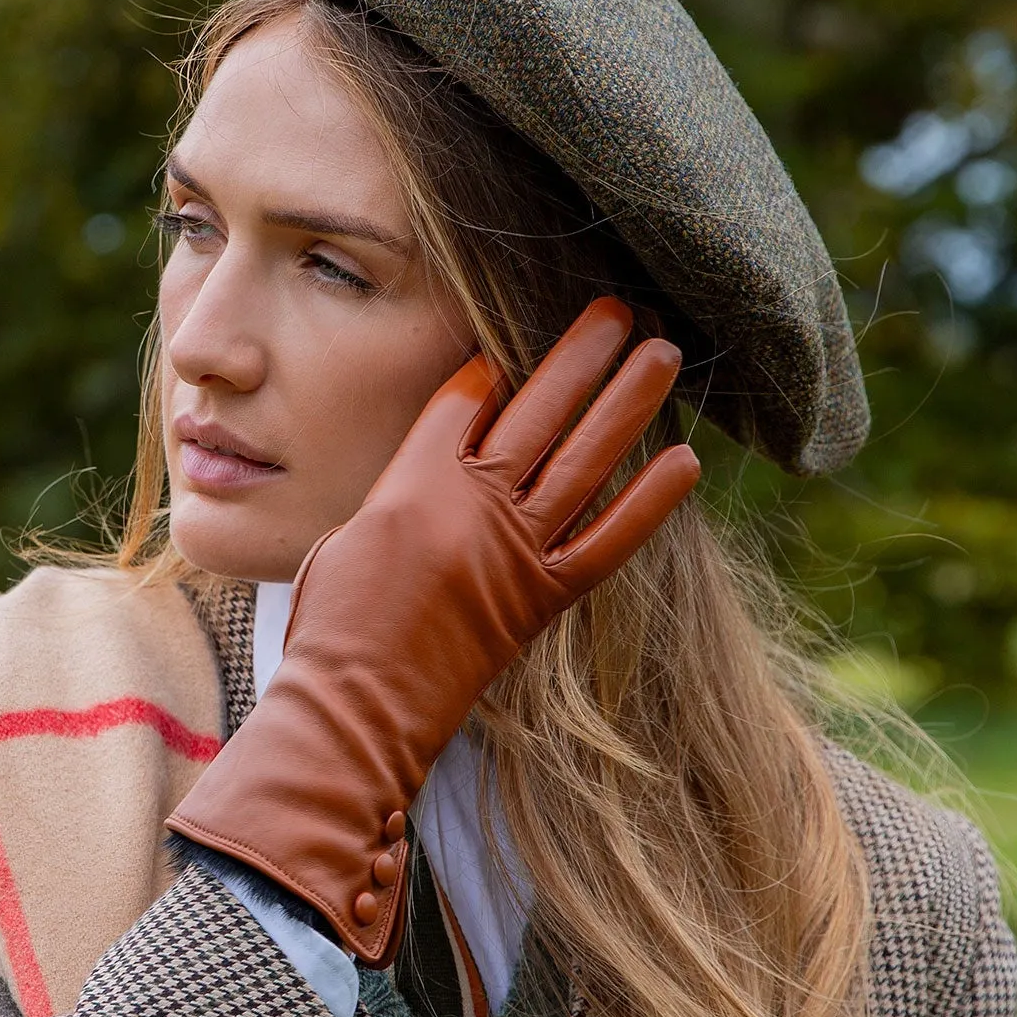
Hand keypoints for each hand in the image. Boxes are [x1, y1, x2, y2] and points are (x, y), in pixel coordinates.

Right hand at [168, 296, 699, 962]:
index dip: (498, 360)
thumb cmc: (331, 627)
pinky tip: (685, 463)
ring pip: (582, 459)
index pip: (466, 397)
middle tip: (620, 307)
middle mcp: (471, 502)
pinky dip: (648, 505)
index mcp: (413, 478)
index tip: (525, 330)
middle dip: (580, 352)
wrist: (353, 709)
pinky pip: (606, 542)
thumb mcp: (347, 535)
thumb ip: (397, 493)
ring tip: (663, 352)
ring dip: (626, 402)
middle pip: (537, 408)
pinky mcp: (540, 600)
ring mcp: (512, 550)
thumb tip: (433, 473)